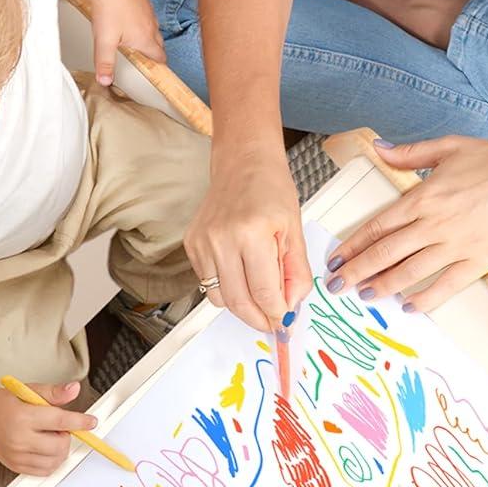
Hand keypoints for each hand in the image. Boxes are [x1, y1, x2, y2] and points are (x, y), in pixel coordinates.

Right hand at [0, 380, 96, 475]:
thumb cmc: (8, 403)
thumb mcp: (31, 391)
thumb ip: (55, 392)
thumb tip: (74, 389)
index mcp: (23, 416)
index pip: (59, 421)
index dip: (79, 422)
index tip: (91, 422)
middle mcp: (18, 438)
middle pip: (59, 445)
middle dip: (66, 436)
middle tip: (57, 427)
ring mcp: (16, 455)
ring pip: (54, 460)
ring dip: (60, 450)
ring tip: (49, 437)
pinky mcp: (16, 466)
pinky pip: (44, 470)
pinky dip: (52, 461)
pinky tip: (45, 448)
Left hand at [60, 0, 165, 79]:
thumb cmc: (107, 11)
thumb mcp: (104, 42)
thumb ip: (105, 64)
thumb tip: (105, 81)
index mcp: (145, 39)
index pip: (160, 56)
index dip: (158, 63)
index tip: (155, 66)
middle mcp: (151, 25)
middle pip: (159, 42)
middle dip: (153, 49)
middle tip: (141, 53)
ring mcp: (149, 10)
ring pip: (153, 26)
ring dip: (147, 33)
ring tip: (132, 34)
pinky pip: (147, 11)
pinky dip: (141, 17)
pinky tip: (128, 15)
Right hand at [185, 145, 312, 331]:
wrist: (242, 162)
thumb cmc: (271, 190)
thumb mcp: (294, 230)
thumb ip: (296, 272)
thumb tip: (290, 308)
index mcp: (252, 233)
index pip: (264, 292)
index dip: (276, 314)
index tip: (285, 323)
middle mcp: (222, 239)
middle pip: (238, 301)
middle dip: (258, 319)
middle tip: (272, 323)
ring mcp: (202, 242)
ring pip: (220, 298)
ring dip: (242, 306)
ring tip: (259, 296)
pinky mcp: (191, 244)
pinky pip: (208, 282)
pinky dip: (227, 288)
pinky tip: (241, 274)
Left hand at [327, 135, 487, 311]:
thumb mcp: (450, 147)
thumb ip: (411, 153)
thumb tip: (379, 148)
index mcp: (424, 196)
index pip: (378, 226)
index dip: (353, 245)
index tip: (337, 258)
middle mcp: (435, 224)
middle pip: (385, 253)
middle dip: (357, 272)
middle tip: (337, 286)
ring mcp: (456, 245)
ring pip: (409, 272)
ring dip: (383, 286)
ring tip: (365, 296)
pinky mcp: (479, 261)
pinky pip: (445, 285)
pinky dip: (425, 299)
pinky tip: (409, 306)